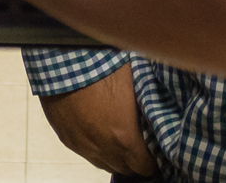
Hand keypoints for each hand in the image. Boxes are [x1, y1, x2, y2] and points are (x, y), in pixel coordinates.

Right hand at [41, 63, 155, 176]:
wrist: (67, 57)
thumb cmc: (103, 66)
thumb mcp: (135, 85)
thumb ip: (147, 108)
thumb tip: (159, 115)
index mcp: (124, 136)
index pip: (144, 165)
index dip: (152, 161)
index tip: (156, 153)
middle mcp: (102, 146)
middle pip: (124, 168)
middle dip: (135, 161)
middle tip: (141, 148)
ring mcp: (83, 144)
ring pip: (104, 164)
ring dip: (115, 158)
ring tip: (121, 144)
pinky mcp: (67, 138)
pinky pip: (86, 154)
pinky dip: (97, 150)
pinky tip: (101, 137)